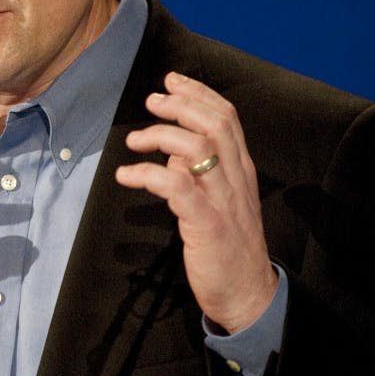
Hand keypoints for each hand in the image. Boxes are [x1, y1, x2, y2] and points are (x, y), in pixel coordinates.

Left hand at [115, 72, 276, 333]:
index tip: (172, 80)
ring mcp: (223, 201)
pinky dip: (148, 174)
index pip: (227, 117)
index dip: (198, 93)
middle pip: (215, 123)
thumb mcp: (218, 201)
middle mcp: (236, 179)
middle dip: (180, 104)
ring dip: (160, 135)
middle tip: (150, 102)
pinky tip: (127, 175)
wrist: (247, 295)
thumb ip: (199, 173)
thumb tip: (170, 152)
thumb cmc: (227, 246)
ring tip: (134, 141)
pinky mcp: (206, 225)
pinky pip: (176, 187)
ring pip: (198, 148)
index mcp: (241, 170)